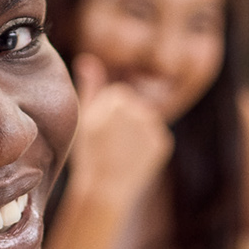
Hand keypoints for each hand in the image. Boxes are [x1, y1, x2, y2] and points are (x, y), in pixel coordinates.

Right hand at [67, 53, 172, 205]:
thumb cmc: (88, 154)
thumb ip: (90, 85)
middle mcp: (139, 108)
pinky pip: (155, 138)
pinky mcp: (164, 142)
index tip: (100, 131)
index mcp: (117, 98)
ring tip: (120, 152)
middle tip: (109, 144)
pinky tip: (132, 159)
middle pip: (133, 106)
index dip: (107, 114)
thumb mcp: (83, 117)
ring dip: (136, 132)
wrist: (104, 189)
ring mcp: (154, 126)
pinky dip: (146, 147)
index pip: (117, 96)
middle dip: (124, 121)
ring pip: (146, 121)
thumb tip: (88, 59)